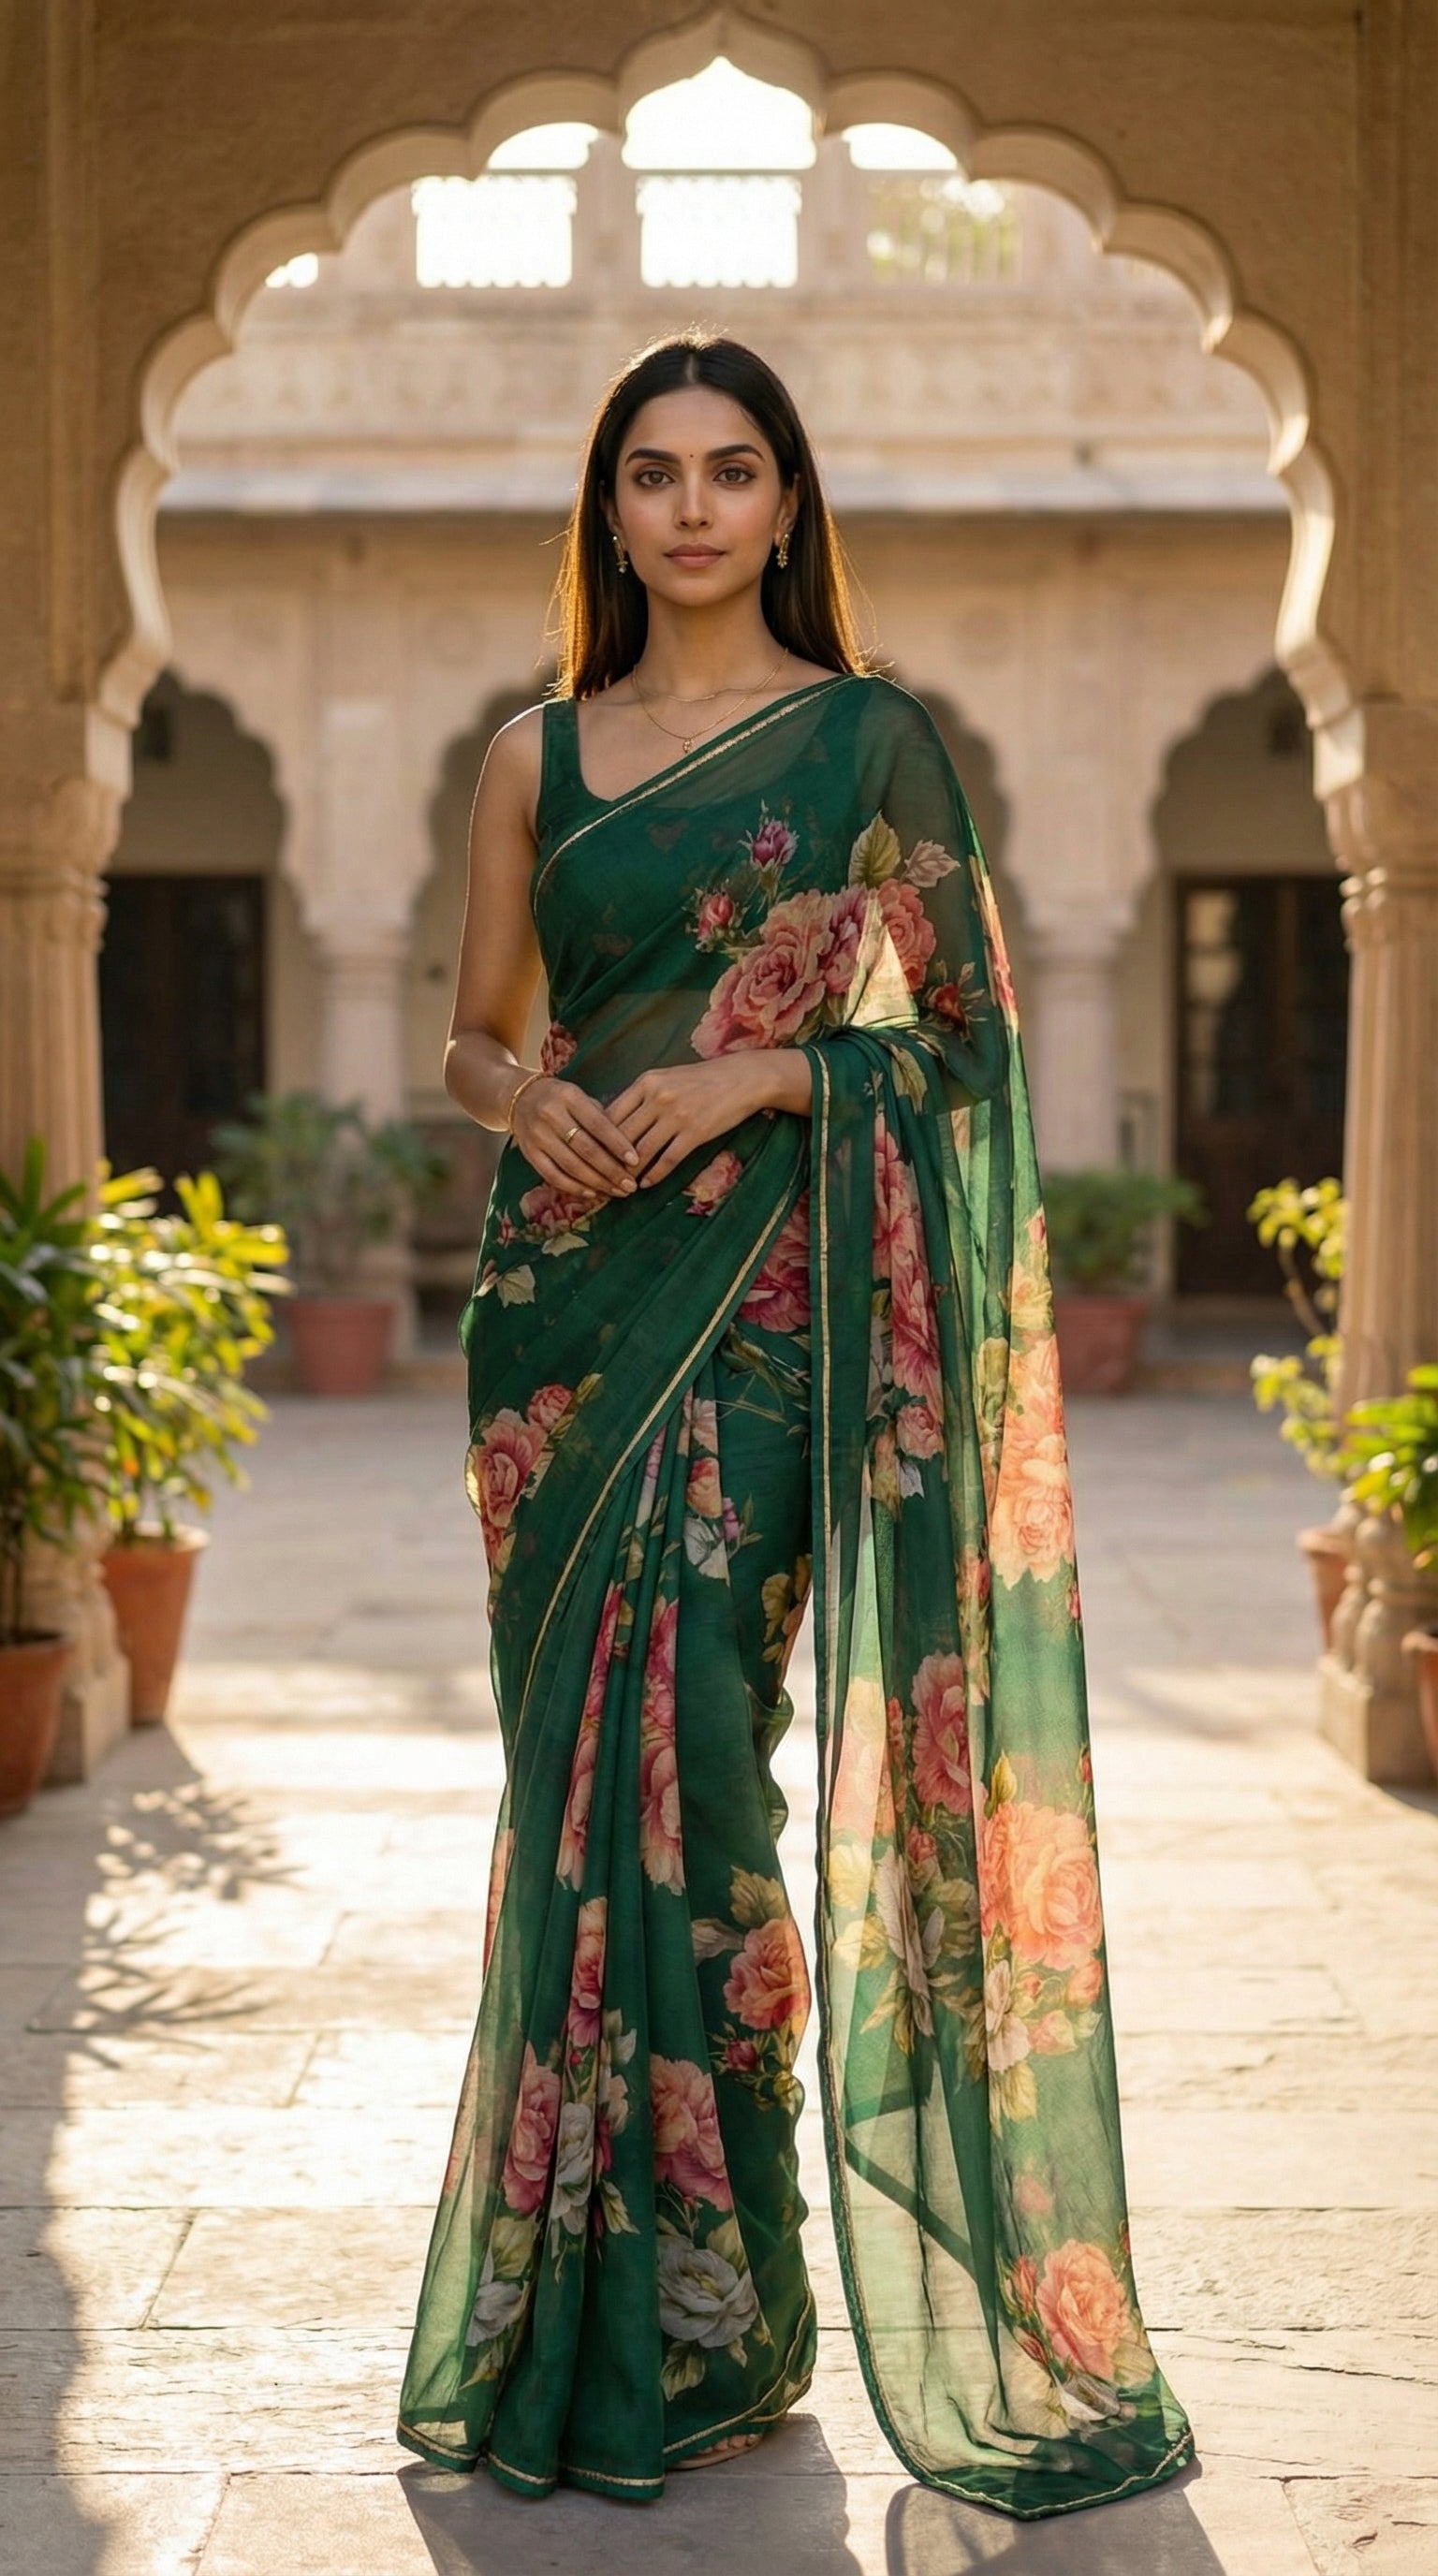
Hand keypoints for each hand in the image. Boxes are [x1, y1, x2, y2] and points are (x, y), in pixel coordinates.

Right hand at [509, 1076, 639, 1204]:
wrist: (519, 1098)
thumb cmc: (561, 1099)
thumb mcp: (580, 1097)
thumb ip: (601, 1118)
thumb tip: (627, 1149)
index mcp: (569, 1096)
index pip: (598, 1124)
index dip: (618, 1144)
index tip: (635, 1161)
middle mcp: (550, 1115)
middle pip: (585, 1149)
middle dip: (611, 1171)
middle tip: (630, 1185)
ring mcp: (537, 1136)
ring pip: (571, 1166)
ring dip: (597, 1183)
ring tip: (617, 1192)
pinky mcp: (528, 1153)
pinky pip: (553, 1175)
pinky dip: (574, 1187)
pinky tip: (592, 1193)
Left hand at [608, 1055, 800, 1188]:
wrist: (742, 1078)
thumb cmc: (702, 1079)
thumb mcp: (666, 1077)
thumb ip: (641, 1095)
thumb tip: (614, 1120)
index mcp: (646, 1082)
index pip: (611, 1114)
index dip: (598, 1137)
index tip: (591, 1154)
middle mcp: (657, 1097)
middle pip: (622, 1135)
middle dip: (608, 1160)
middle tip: (600, 1176)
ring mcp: (676, 1116)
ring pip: (641, 1151)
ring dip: (629, 1172)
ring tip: (621, 1184)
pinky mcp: (695, 1133)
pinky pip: (667, 1159)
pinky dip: (653, 1175)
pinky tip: (645, 1184)